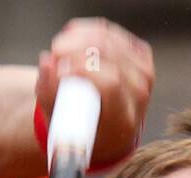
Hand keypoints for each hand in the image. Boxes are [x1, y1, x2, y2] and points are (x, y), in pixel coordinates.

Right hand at [35, 17, 153, 168]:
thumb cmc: (83, 131)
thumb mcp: (62, 126)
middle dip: (75, 48)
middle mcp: (139, 93)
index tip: (58, 69)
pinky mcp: (140, 54)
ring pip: (107, 37)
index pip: (110, 83)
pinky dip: (86, 32)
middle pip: (108, 54)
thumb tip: (46, 62)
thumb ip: (50, 96)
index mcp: (124, 118)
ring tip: (59, 50)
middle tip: (53, 54)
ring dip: (77, 39)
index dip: (82, 68)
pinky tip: (70, 40)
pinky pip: (109, 32)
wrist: (110, 131)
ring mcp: (143, 71)